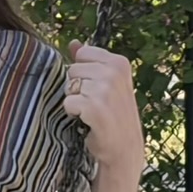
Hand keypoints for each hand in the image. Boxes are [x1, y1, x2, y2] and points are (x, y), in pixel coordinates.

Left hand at [63, 42, 144, 183]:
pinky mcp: (95, 107)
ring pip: (69, 86)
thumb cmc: (115, 115)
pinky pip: (68, 102)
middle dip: (77, 87)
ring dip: (76, 101)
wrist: (124, 148)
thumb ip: (90, 60)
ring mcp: (105, 90)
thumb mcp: (108, 83)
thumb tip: (73, 42)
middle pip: (72, 70)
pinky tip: (88, 120)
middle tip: (95, 103)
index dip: (83, 73)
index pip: (82, 54)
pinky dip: (74, 113)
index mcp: (119, 62)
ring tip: (92, 111)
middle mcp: (114, 73)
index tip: (97, 88)